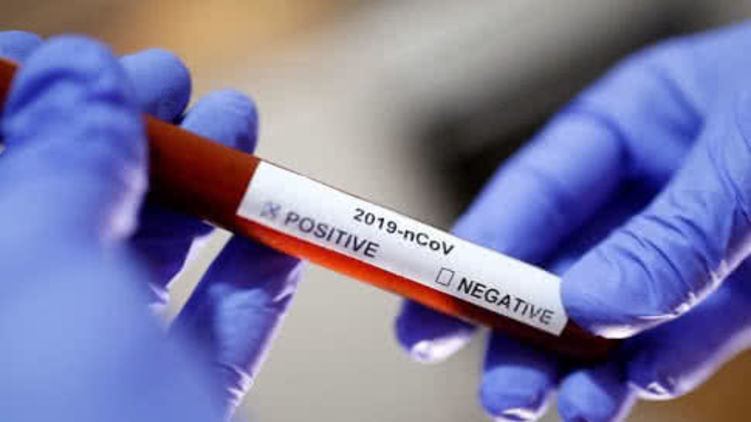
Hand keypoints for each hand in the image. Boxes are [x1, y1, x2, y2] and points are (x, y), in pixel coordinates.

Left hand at [0, 32, 299, 420]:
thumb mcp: (43, 275)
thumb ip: (59, 166)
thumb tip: (78, 76)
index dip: (15, 100)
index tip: (67, 56)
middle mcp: (19, 336)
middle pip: (64, 208)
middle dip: (128, 133)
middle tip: (172, 80)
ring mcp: (90, 382)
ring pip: (139, 266)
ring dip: (200, 194)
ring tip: (239, 129)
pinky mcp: (165, 411)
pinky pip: (205, 338)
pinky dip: (249, 285)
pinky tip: (281, 242)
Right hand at [394, 23, 750, 420]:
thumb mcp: (746, 154)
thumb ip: (673, 232)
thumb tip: (590, 307)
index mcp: (628, 124)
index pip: (531, 194)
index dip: (474, 253)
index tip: (429, 310)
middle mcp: (648, 186)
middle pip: (559, 264)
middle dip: (522, 330)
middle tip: (497, 392)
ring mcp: (693, 241)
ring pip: (616, 311)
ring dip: (586, 365)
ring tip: (562, 412)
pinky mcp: (741, 288)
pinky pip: (688, 333)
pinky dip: (661, 363)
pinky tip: (637, 386)